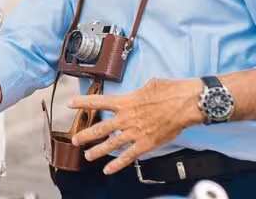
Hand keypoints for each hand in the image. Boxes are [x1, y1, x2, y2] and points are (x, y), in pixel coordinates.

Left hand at [70, 78, 202, 174]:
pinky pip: (128, 156)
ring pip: (110, 144)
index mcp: (125, 102)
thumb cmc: (169, 91)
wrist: (185, 103)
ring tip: (87, 155)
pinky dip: (117, 164)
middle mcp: (126, 118)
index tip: (70, 104)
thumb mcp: (149, 85)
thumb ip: (139, 92)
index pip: (98, 102)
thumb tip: (140, 92)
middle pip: (100, 128)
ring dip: (97, 151)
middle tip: (75, 139)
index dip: (82, 103)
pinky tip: (108, 170)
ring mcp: (134, 132)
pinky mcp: (145, 144)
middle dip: (85, 134)